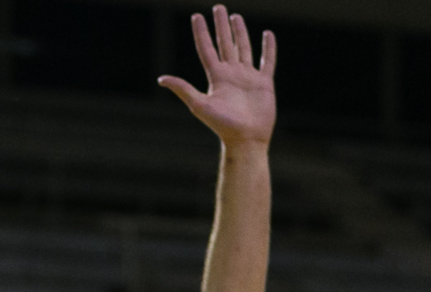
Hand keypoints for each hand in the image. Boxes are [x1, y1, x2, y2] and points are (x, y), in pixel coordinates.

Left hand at [158, 6, 276, 146]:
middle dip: (221, 26)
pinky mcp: (264, 83)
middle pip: (224, 43)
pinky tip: (267, 35)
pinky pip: (267, 61)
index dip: (201, 32)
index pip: (206, 48)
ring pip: (243, 48)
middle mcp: (231, 74)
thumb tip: (161, 79)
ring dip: (240, 33)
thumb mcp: (199, 105)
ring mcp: (248, 77)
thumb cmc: (222, 125)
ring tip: (236, 17)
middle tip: (218, 7)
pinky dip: (268, 48)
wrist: (246, 140)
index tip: (197, 16)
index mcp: (216, 77)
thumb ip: (182, 89)